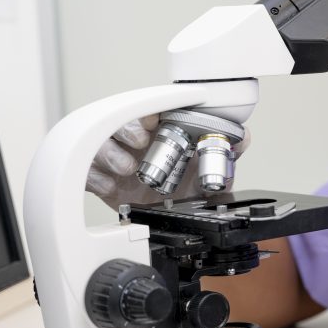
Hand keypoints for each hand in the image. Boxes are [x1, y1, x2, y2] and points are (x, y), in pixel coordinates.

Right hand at [86, 114, 249, 208]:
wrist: (161, 218)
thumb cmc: (180, 185)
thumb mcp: (206, 169)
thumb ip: (227, 152)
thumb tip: (244, 138)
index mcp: (156, 130)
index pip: (145, 109)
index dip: (145, 110)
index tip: (152, 119)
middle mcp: (131, 140)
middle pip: (116, 120)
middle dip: (127, 128)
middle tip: (141, 140)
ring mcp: (111, 157)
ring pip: (97, 143)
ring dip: (111, 154)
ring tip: (128, 168)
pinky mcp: (96, 177)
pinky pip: (83, 171)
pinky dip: (95, 177)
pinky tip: (110, 186)